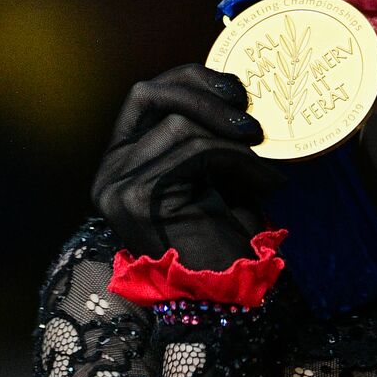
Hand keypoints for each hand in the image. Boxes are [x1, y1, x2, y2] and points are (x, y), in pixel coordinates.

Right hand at [91, 64, 286, 269]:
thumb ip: (208, 132)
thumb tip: (240, 86)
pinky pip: (196, 151)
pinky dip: (238, 158)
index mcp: (123, 157)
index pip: (145, 94)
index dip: (190, 78)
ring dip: (234, 139)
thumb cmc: (222, 236)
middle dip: (207, 93)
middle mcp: (109, 168)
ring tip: (267, 163)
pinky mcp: (136, 197)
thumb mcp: (213, 172)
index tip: (237, 88)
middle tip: (253, 116)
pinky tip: (265, 180)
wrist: (220, 298)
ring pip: (180, 124)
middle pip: (149, 93)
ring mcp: (116, 183)